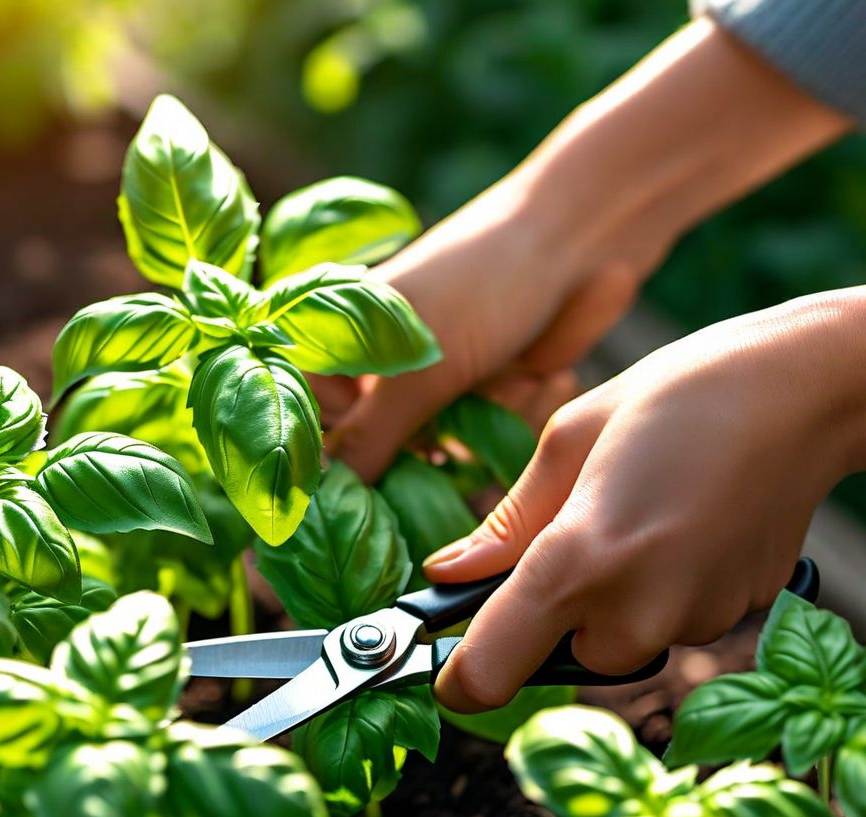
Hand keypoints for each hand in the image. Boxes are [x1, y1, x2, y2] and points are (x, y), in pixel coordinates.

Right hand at [323, 17, 847, 481]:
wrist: (584, 239)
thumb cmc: (485, 281)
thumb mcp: (423, 365)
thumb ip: (370, 436)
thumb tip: (326, 497)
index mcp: (344, 339)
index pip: (313, 417)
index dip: (340, 450)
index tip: (378, 468)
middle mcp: (387, 362)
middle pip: (386, 444)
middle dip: (436, 439)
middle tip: (461, 425)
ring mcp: (441, 377)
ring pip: (446, 447)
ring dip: (488, 420)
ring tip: (518, 375)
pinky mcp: (489, 390)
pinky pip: (490, 434)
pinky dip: (518, 410)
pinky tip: (542, 373)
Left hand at [423, 289, 865, 712]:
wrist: (807, 391)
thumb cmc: (679, 395)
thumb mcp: (568, 440)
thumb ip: (504, 526)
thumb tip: (448, 572)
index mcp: (577, 561)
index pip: (487, 675)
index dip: (458, 675)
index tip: (449, 658)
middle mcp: (634, 611)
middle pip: (554, 657)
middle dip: (549, 613)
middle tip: (573, 533)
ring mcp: (692, 623)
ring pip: (614, 640)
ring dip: (607, 599)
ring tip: (637, 515)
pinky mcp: (733, 620)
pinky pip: (664, 624)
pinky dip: (657, 591)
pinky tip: (678, 528)